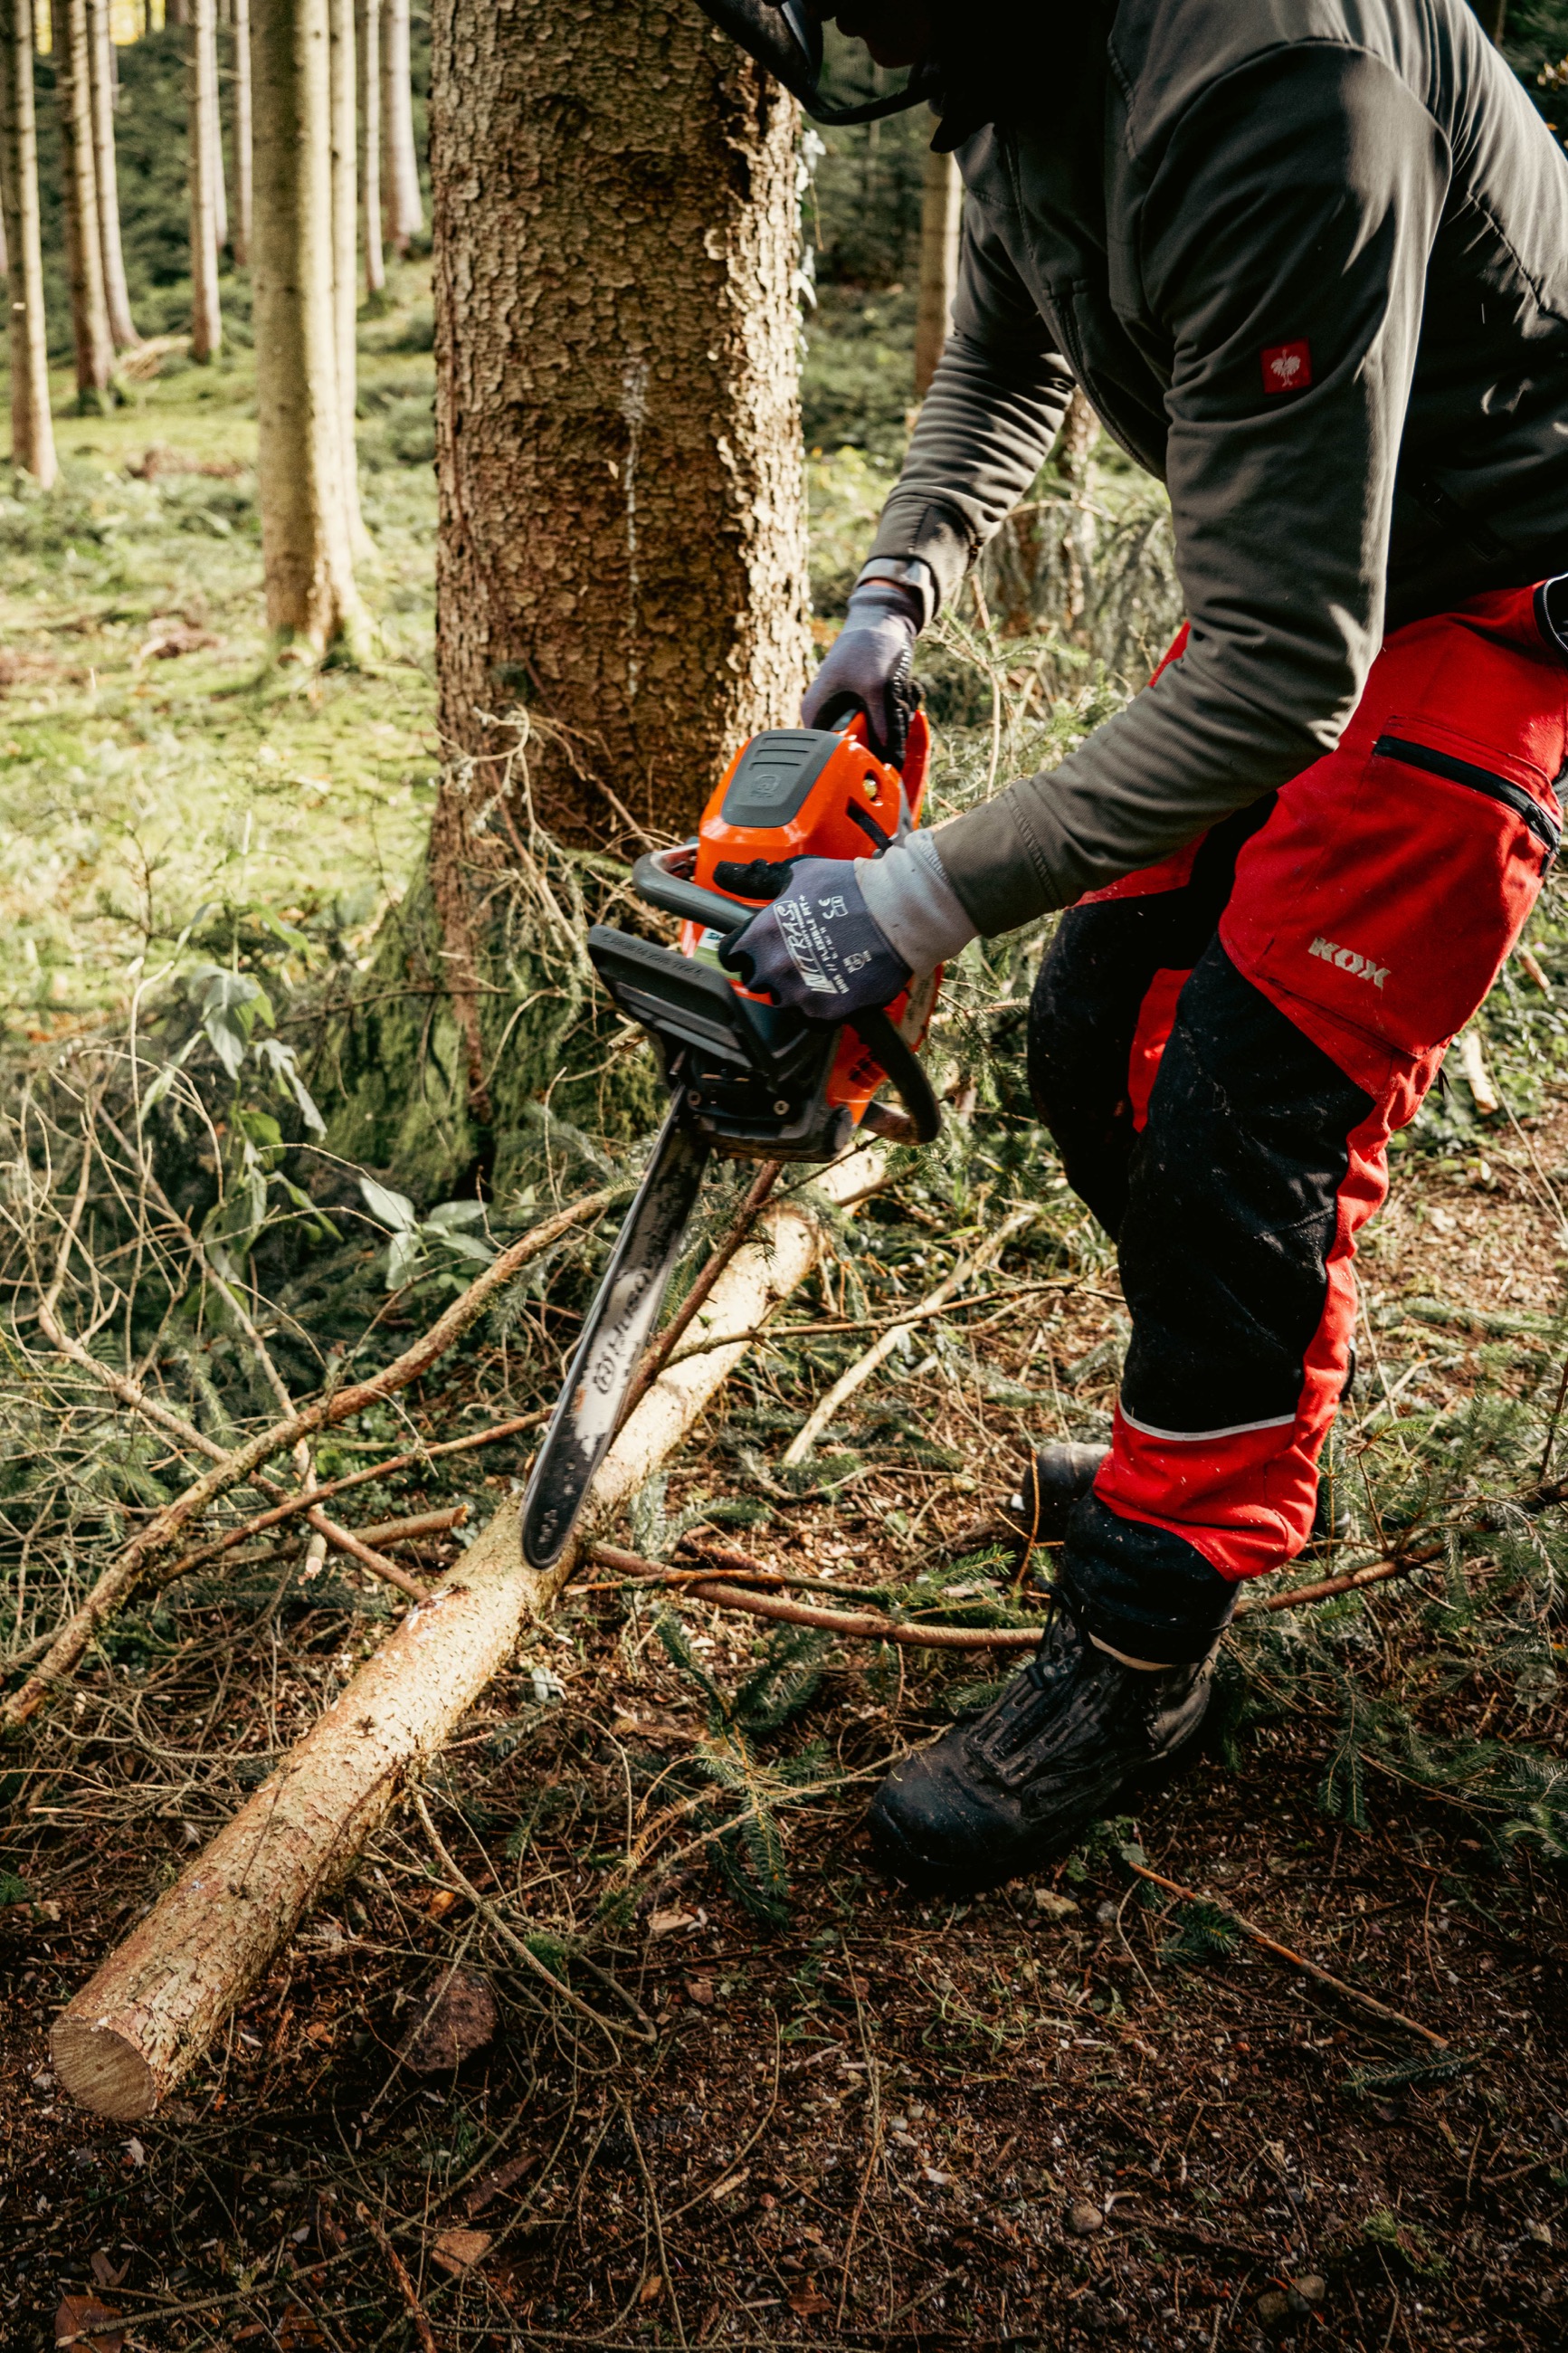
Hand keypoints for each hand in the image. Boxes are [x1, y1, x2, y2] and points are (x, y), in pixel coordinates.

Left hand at [720, 856, 910, 1018]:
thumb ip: (757, 880)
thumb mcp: (798, 874)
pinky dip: (820, 1006)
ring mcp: (799, 993)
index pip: (730, 957)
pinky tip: (836, 985)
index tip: (761, 948)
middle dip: (772, 969)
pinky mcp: (826, 1011)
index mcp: (760, 935)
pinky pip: (811, 1018)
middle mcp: (773, 968)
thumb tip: (722, 872)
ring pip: (783, 1002)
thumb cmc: (849, 887)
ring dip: (796, 990)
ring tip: (822, 970)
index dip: (745, 951)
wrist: (899, 911)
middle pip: (757, 981)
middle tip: (800, 954)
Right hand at [802, 580, 919, 762]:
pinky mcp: (863, 707)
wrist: (884, 620)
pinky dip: (896, 716)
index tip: (878, 754)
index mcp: (816, 711)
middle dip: (878, 738)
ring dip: (891, 725)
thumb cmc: (869, 645)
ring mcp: (845, 710)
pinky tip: (901, 695)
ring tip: (898, 697)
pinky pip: (882, 724)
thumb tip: (889, 757)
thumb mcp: (876, 686)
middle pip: (852, 747)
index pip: (828, 752)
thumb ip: (880, 722)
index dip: (853, 756)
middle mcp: (827, 714)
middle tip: (894, 719)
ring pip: (871, 736)